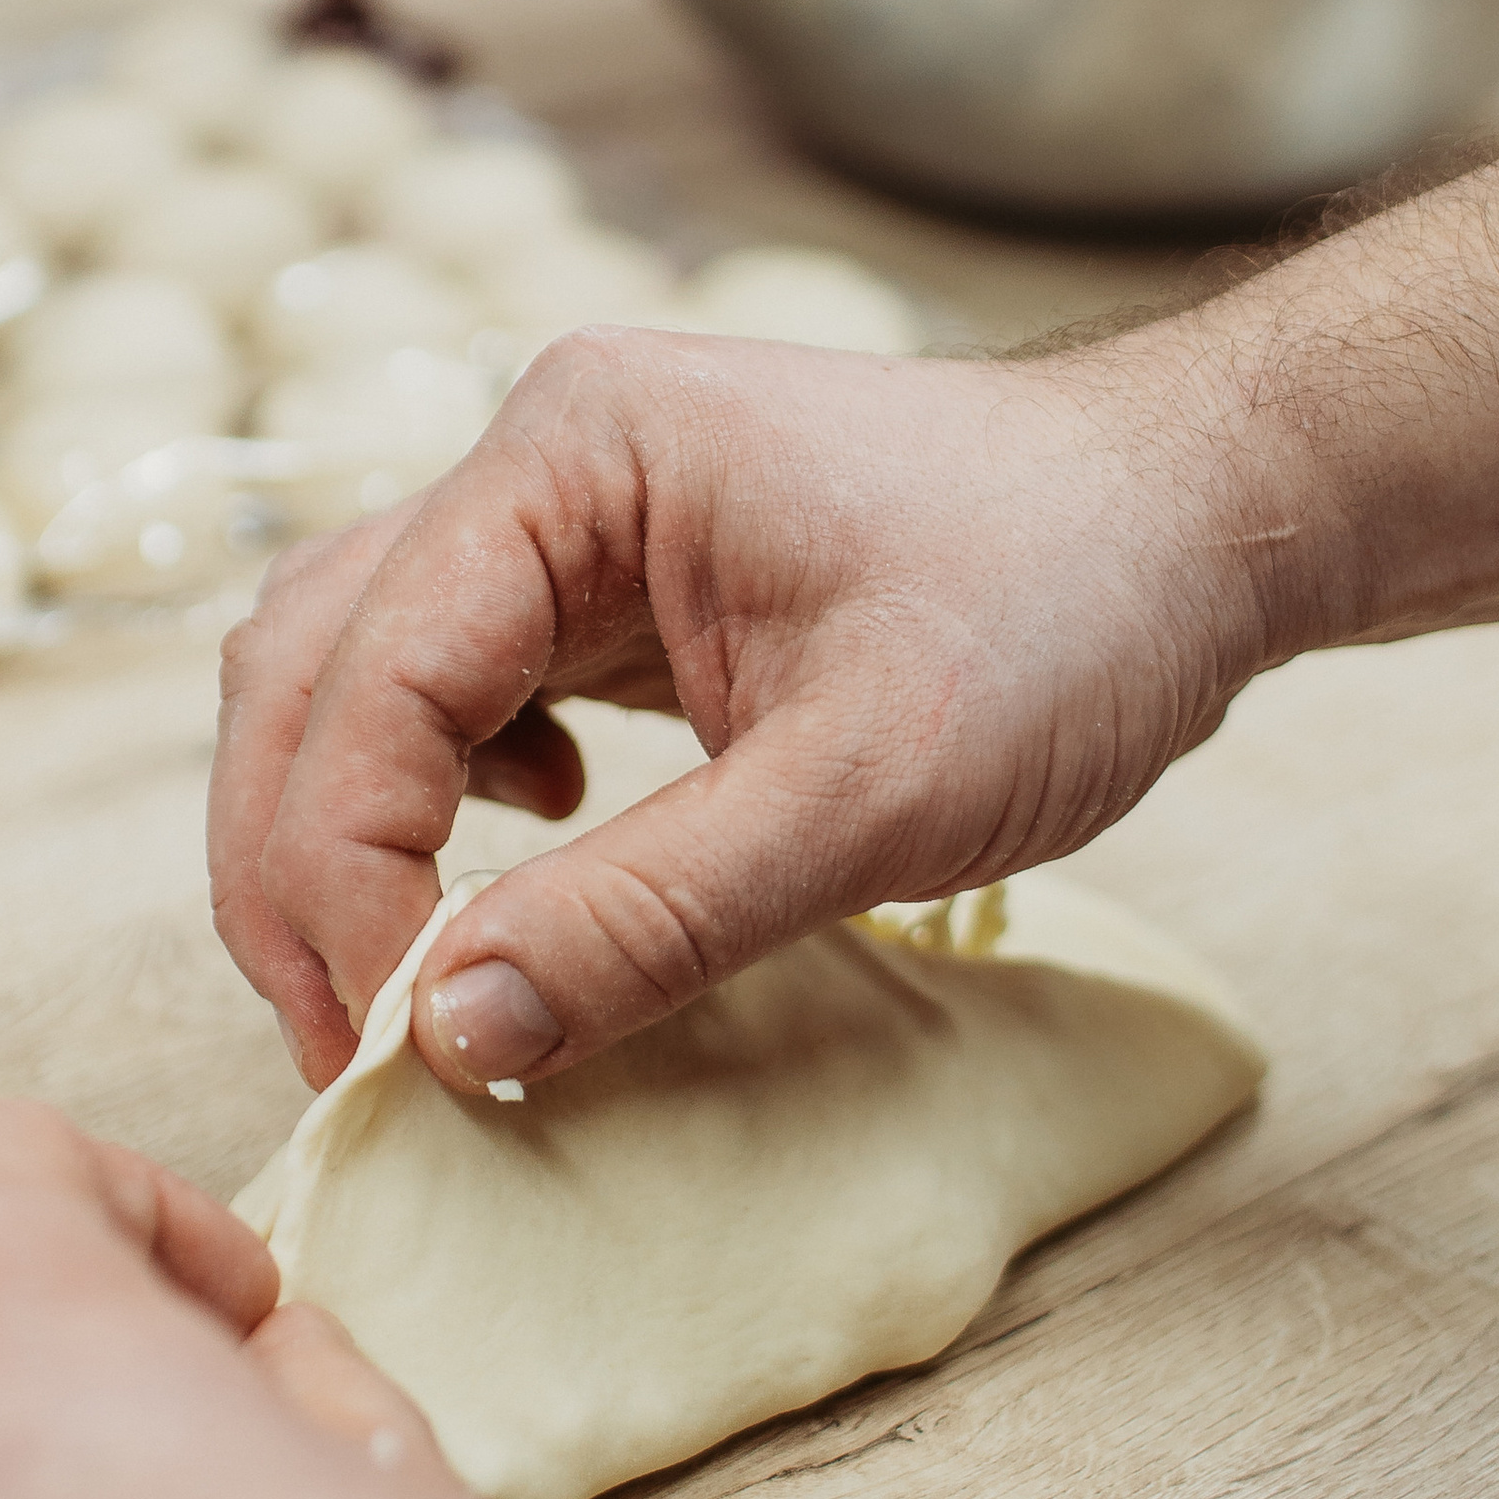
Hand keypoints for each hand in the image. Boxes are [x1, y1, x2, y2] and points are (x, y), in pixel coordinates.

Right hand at [212, 325, 1275, 1094]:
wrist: (1200, 522)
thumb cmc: (1068, 607)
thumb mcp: (869, 792)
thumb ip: (650, 914)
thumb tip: (449, 1040)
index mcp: (572, 451)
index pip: (370, 675)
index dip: (344, 870)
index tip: (388, 1041)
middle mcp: (540, 461)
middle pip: (311, 662)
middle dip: (297, 862)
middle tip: (340, 1048)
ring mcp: (572, 516)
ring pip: (361, 676)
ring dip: (345, 835)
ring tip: (394, 994)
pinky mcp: (615, 586)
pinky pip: (456, 690)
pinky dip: (438, 796)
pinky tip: (530, 859)